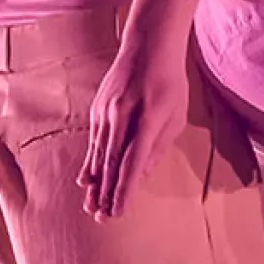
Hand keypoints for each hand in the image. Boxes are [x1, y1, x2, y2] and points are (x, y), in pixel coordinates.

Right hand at [78, 42, 188, 220]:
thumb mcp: (176, 115)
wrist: (148, 45)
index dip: (124, 190)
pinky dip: (90, 161)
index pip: (133, 162)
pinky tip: (87, 178)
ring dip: (94, 182)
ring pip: (98, 153)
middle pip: (111, 162)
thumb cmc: (169, 81)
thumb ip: (159, 146)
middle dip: (105, 193)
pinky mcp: (98, 107)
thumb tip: (142, 174)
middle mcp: (123, 115)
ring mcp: (107, 110)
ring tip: (90, 205)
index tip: (118, 212)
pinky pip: (94, 140)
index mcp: (149, 118)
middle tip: (100, 218)